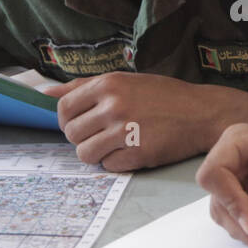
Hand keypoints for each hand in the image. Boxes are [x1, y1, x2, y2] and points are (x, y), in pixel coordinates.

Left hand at [46, 73, 247, 171]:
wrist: (203, 113)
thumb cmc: (164, 96)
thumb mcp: (126, 81)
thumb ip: (84, 87)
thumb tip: (44, 94)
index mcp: (109, 84)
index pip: (63, 107)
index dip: (68, 120)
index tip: (81, 123)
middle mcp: (114, 106)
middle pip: (71, 133)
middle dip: (83, 137)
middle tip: (104, 134)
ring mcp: (126, 131)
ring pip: (85, 153)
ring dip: (96, 152)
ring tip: (116, 144)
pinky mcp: (138, 153)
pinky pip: (108, 166)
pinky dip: (116, 162)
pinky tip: (133, 150)